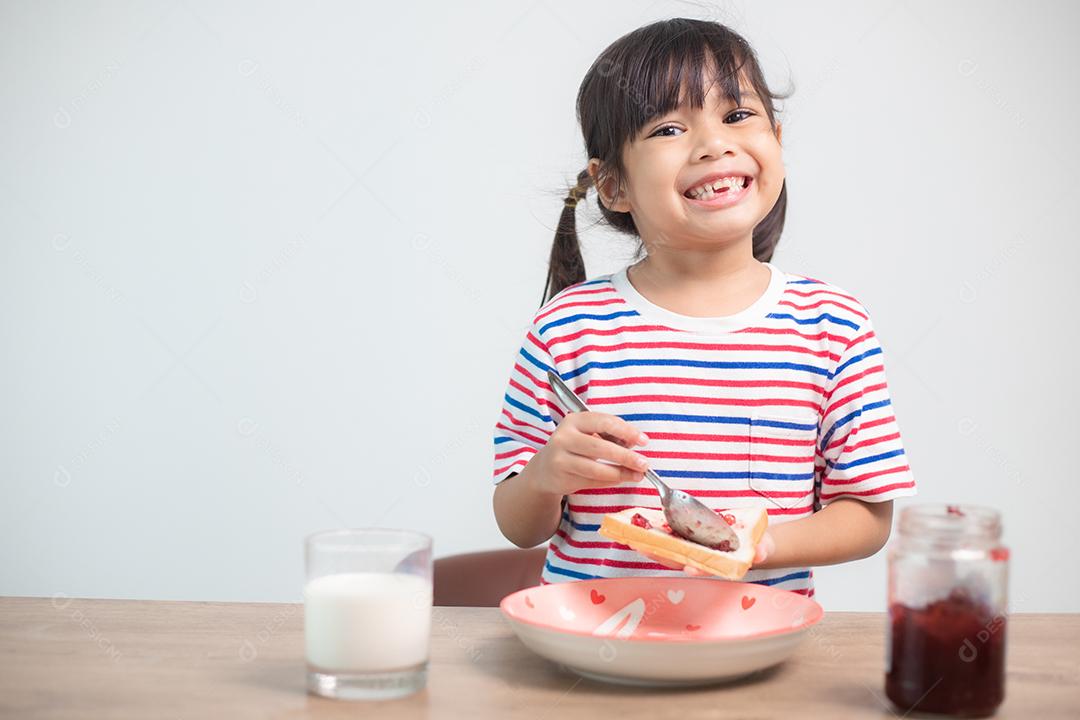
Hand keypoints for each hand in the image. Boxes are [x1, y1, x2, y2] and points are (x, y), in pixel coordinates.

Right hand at [527, 411, 649, 496]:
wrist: (545, 469)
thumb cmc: (573, 448)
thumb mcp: (588, 435)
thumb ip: (609, 437)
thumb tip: (635, 446)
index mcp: (575, 420)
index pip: (605, 422)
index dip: (627, 431)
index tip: (643, 441)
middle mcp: (564, 436)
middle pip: (600, 447)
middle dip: (626, 456)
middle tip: (644, 463)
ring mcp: (560, 457)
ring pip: (596, 468)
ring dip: (620, 473)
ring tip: (637, 475)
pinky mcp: (561, 477)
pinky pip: (591, 481)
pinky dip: (610, 481)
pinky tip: (620, 479)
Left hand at [637, 530, 775, 573]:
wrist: (751, 540)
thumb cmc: (754, 546)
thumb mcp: (761, 546)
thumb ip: (762, 549)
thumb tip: (761, 552)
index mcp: (716, 564)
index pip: (702, 567)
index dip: (693, 567)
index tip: (688, 567)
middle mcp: (699, 559)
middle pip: (676, 559)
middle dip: (659, 554)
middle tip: (642, 547)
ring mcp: (690, 549)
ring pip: (667, 550)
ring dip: (650, 544)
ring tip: (633, 538)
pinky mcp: (684, 537)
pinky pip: (666, 536)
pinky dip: (652, 531)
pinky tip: (639, 524)